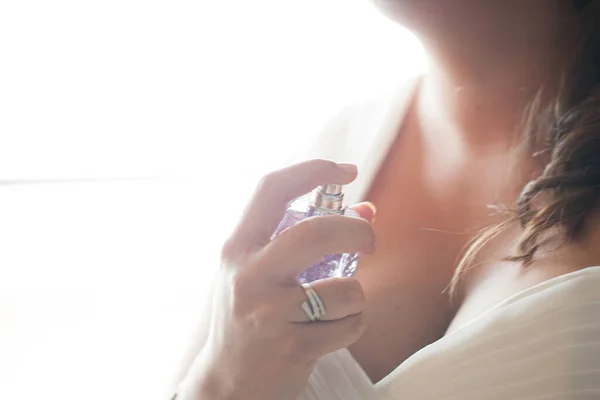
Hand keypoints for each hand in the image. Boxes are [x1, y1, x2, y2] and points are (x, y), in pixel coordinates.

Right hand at [178, 160, 375, 399]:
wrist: (228, 383)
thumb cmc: (250, 316)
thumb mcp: (260, 272)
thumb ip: (302, 238)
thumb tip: (367, 211)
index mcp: (237, 249)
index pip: (272, 189)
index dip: (313, 170)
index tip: (346, 170)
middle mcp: (249, 276)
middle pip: (318, 232)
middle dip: (357, 232)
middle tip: (367, 239)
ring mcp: (270, 313)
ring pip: (347, 288)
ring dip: (355, 295)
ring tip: (335, 305)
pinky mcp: (293, 347)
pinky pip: (351, 323)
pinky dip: (352, 324)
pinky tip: (328, 332)